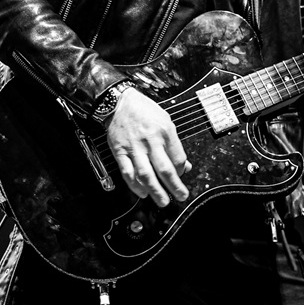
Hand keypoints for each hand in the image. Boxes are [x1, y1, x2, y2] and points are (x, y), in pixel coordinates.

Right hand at [105, 87, 190, 207]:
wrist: (120, 103)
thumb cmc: (144, 111)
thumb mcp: (166, 121)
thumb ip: (174, 144)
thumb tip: (183, 165)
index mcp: (165, 131)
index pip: (178, 158)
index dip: (182, 170)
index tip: (182, 175)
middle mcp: (150, 140)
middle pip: (164, 169)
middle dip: (174, 186)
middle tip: (181, 196)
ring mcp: (134, 148)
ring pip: (146, 175)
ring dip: (156, 191)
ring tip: (163, 201)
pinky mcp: (120, 152)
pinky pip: (128, 173)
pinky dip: (135, 185)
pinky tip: (142, 193)